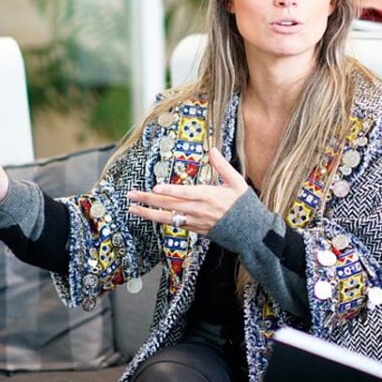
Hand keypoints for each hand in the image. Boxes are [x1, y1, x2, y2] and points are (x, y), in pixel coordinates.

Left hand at [126, 148, 247, 233]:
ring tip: (133, 208)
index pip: (185, 193)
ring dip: (148, 213)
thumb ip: (222, 166)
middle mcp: (199, 210)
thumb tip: (212, 150)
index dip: (169, 190)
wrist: (250, 231)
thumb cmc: (244, 205)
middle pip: (169, 204)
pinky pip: (175, 224)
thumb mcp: (236, 182)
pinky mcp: (196, 230)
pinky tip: (150, 216)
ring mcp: (195, 221)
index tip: (155, 187)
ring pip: (168, 217)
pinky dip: (161, 220)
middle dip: (148, 199)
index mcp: (208, 196)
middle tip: (131, 195)